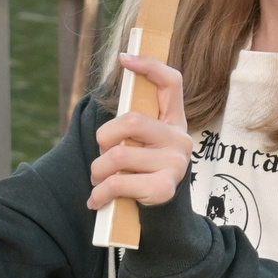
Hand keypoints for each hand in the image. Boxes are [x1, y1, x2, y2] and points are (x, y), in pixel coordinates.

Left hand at [88, 53, 195, 210]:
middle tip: (102, 153)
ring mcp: (176, 164)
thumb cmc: (144, 174)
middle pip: (131, 121)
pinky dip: (99, 194)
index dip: (149, 66)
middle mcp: (181, 139)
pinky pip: (117, 183)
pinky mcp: (164, 188)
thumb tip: (116, 89)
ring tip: (99, 180)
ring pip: (117, 155)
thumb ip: (133, 125)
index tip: (124, 58)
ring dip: (97, 171)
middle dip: (103, 138)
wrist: (164, 219)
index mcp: (175, 122)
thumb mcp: (142, 145)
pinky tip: (97, 200)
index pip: (171, 82)